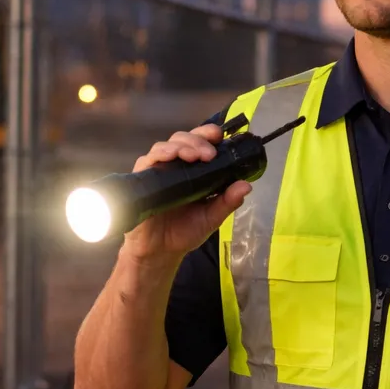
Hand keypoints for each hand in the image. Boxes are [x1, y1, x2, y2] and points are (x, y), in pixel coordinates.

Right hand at [120, 124, 251, 261]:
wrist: (159, 252)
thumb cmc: (183, 232)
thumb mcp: (211, 217)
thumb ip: (228, 201)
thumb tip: (246, 185)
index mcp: (193, 170)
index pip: (200, 143)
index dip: (208, 135)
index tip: (220, 136)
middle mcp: (175, 166)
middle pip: (184, 139)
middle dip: (198, 140)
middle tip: (210, 153)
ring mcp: (158, 171)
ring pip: (167, 145)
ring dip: (181, 145)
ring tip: (194, 155)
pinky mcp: (143, 179)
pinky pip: (148, 160)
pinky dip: (160, 154)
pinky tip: (170, 156)